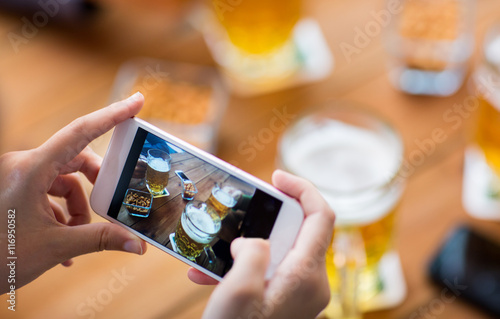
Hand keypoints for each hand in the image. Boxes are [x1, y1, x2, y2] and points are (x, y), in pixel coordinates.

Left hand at [0, 92, 147, 293]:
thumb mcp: (55, 247)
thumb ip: (100, 240)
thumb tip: (137, 244)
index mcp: (31, 169)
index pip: (80, 132)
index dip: (112, 115)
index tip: (137, 102)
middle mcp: (23, 165)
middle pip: (76, 159)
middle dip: (97, 183)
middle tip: (114, 200)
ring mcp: (17, 177)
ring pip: (63, 179)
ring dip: (78, 206)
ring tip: (79, 233)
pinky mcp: (14, 189)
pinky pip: (48, 192)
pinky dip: (61, 214)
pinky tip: (63, 242)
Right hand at [191, 170, 334, 318]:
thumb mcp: (239, 290)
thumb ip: (252, 252)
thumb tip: (252, 241)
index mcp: (307, 275)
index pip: (320, 215)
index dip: (302, 188)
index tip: (277, 177)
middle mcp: (311, 282)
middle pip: (297, 230)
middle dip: (264, 219)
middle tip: (239, 214)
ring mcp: (299, 293)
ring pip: (277, 251)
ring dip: (245, 246)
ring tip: (214, 252)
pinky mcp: (285, 300)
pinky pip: (268, 271)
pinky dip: (243, 267)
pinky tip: (211, 276)